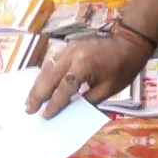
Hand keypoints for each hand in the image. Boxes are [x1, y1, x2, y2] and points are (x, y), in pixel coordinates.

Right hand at [24, 35, 149, 118]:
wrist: (128, 42)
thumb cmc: (123, 68)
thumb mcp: (109, 89)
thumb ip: (87, 100)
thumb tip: (69, 110)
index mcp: (83, 65)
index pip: (64, 88)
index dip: (54, 104)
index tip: (45, 116)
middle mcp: (71, 55)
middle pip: (49, 77)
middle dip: (38, 95)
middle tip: (28, 109)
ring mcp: (68, 48)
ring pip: (47, 69)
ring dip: (37, 85)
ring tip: (29, 100)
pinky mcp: (68, 47)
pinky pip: (51, 63)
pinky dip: (44, 76)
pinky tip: (39, 86)